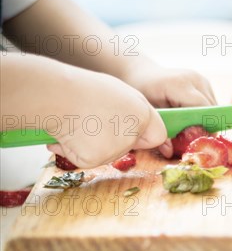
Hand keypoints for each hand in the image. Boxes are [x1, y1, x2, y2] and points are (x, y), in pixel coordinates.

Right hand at [47, 68, 166, 167]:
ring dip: (95, 145)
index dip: (145, 135)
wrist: (56, 95)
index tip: (135, 133)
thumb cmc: (84, 89)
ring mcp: (113, 149)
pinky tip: (69, 135)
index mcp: (141, 114)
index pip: (157, 136)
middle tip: (94, 120)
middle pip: (129, 147)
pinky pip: (88, 160)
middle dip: (116, 140)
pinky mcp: (94, 160)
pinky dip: (76, 151)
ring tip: (80, 124)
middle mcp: (131, 134)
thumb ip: (134, 113)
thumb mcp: (119, 93)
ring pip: (108, 155)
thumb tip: (137, 132)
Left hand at [123, 61, 216, 156]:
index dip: (203, 126)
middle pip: (210, 108)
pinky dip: (204, 115)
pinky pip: (210, 103)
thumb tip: (170, 152)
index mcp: (178, 84)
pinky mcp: (203, 83)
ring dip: (206, 120)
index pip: (202, 108)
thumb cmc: (141, 92)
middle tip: (195, 143)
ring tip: (192, 131)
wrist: (142, 73)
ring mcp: (200, 79)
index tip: (199, 142)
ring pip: (213, 107)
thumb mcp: (147, 113)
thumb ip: (159, 132)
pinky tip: (191, 120)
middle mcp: (193, 79)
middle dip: (205, 126)